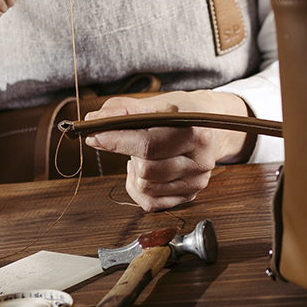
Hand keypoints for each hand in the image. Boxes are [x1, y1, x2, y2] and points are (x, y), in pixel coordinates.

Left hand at [85, 91, 255, 210]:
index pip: (148, 144)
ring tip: (143, 155)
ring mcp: (197, 181)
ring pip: (146, 188)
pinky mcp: (189, 195)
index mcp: (197, 132)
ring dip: (134, 171)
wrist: (211, 125)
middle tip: (131, 140)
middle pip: (146, 170)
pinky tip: (146, 171)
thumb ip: (125, 110)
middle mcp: (201, 161)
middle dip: (129, 155)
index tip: (95, 135)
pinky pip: (150, 203)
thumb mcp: (159, 102)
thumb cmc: (183, 111)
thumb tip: (94, 120)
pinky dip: (138, 188)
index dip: (117, 141)